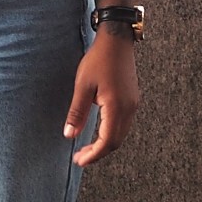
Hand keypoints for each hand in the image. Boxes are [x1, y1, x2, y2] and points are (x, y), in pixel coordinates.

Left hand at [63, 33, 140, 166]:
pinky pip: (123, 124)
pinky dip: (111, 133)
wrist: (116, 40)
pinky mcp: (132, 99)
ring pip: (121, 134)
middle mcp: (128, 108)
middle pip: (116, 142)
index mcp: (116, 107)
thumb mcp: (82, 86)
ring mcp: (132, 104)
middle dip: (98, 153)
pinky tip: (98, 132)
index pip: (107, 141)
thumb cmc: (98, 60)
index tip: (80, 160)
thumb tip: (69, 134)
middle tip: (80, 157)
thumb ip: (77, 113)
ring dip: (105, 144)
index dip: (94, 155)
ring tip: (87, 147)